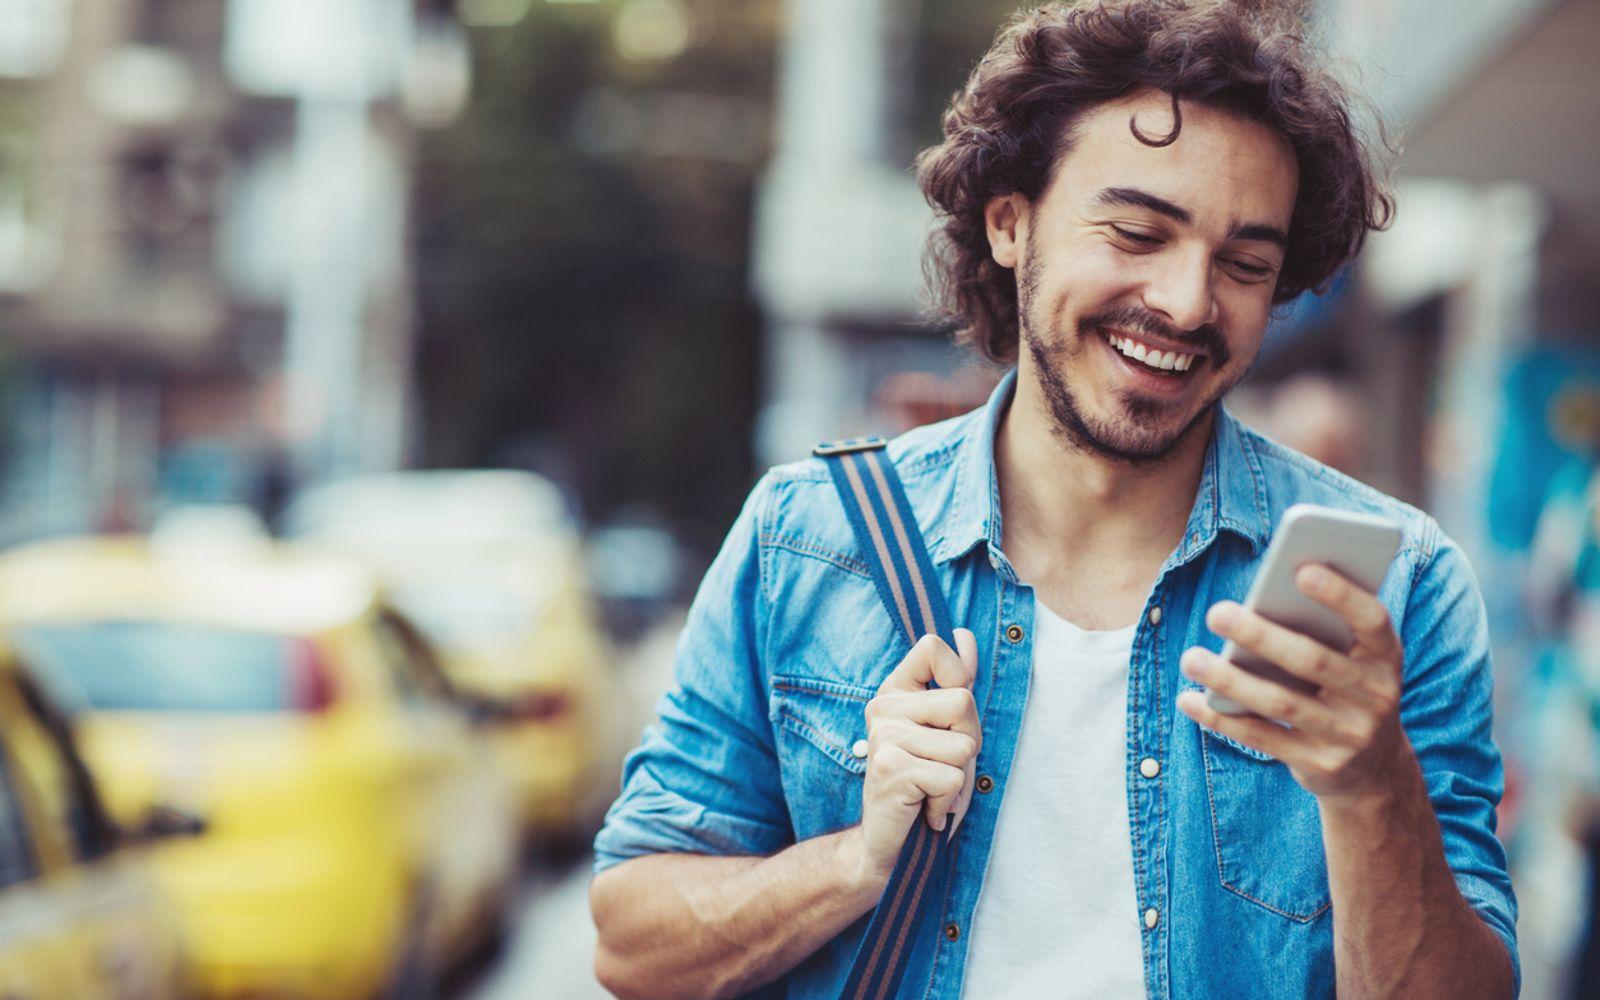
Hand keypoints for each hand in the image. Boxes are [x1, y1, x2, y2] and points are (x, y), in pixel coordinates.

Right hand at [853, 630, 980, 888]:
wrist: (886, 844)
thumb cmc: (922, 784)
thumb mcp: (943, 729)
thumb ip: (955, 682)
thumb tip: (965, 635)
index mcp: (896, 691)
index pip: (932, 646)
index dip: (958, 674)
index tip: (948, 713)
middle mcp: (884, 708)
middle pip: (963, 701)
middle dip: (969, 740)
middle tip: (943, 765)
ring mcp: (884, 737)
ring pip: (963, 744)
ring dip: (959, 776)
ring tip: (933, 787)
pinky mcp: (890, 769)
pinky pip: (951, 777)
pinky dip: (946, 801)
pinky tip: (924, 808)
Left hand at [1176, 564, 1409, 801]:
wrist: (1374, 768)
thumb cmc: (1347, 688)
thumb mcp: (1353, 659)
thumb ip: (1321, 630)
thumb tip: (1257, 601)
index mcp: (1386, 657)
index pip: (1372, 620)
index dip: (1341, 594)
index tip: (1301, 569)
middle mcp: (1375, 696)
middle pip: (1312, 661)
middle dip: (1261, 635)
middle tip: (1216, 613)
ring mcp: (1349, 735)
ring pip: (1281, 703)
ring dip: (1230, 679)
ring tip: (1190, 658)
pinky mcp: (1320, 764)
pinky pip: (1262, 738)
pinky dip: (1222, 719)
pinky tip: (1190, 699)